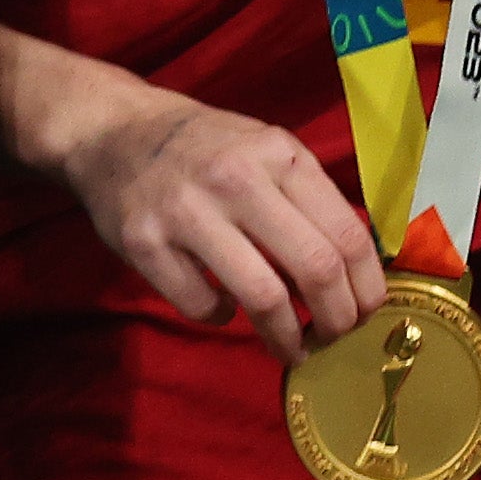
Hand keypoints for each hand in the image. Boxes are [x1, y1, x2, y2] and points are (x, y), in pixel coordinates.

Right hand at [45, 75, 383, 360]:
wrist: (113, 132)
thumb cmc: (205, 148)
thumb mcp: (266, 151)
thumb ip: (309, 199)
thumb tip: (358, 274)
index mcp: (278, 154)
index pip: (348, 235)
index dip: (367, 289)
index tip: (364, 315)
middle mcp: (235, 178)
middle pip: (315, 269)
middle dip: (336, 321)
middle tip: (332, 339)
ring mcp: (186, 211)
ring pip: (263, 297)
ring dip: (286, 338)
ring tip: (291, 348)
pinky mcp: (144, 242)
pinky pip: (202, 305)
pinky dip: (221, 318)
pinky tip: (222, 307)